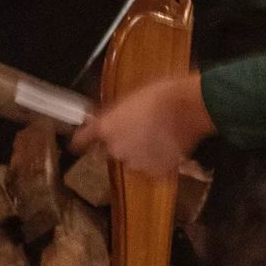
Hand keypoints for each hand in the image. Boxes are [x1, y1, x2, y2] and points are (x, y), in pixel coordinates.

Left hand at [69, 72, 213, 178]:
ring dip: (140, 152)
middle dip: (122, 141)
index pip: (82, 139)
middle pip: (113, 148)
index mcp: (106, 128)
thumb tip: (103, 117)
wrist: (190, 106)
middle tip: (139, 128)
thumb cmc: (160, 94)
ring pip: (133, 159)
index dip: (80, 141)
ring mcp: (136, 162)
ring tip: (157, 136)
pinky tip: (168, 146)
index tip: (76, 144)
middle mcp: (116, 149)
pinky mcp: (156, 171)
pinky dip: (158, 160)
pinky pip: (152, 167)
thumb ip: (113, 113)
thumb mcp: (129, 97)